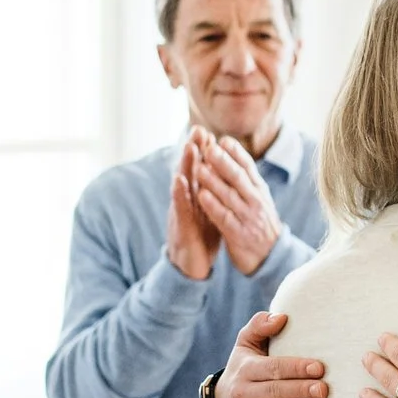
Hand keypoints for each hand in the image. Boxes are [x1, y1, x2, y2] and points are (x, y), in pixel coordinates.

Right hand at [166, 129, 222, 280]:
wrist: (191, 268)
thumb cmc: (200, 239)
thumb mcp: (208, 213)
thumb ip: (210, 195)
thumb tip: (218, 177)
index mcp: (196, 197)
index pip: (200, 170)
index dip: (203, 152)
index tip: (208, 131)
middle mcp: (187, 201)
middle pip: (190, 171)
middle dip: (194, 150)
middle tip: (198, 129)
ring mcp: (181, 212)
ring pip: (183, 185)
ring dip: (185, 166)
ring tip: (189, 146)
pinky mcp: (180, 227)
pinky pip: (180, 208)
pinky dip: (179, 193)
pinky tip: (179, 180)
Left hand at [191, 135, 285, 276]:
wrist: (271, 257)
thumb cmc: (259, 224)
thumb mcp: (259, 200)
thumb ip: (247, 181)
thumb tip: (234, 154)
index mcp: (259, 191)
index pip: (249, 168)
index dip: (236, 153)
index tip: (223, 140)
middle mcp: (255, 202)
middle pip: (239, 178)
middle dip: (223, 162)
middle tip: (209, 148)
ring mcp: (248, 218)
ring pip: (230, 196)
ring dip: (214, 181)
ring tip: (199, 168)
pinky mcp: (239, 234)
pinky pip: (224, 217)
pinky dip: (213, 205)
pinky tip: (201, 195)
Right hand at [214, 311, 327, 397]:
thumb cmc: (245, 369)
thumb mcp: (246, 345)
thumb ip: (260, 326)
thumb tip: (281, 317)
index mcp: (246, 369)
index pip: (273, 368)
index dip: (296, 368)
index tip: (319, 368)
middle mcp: (242, 392)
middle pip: (274, 391)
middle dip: (300, 390)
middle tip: (324, 389)